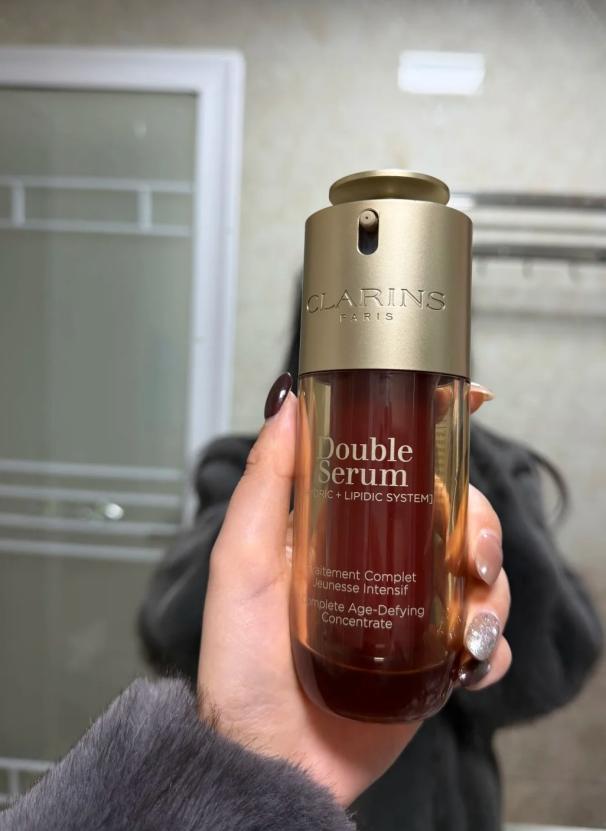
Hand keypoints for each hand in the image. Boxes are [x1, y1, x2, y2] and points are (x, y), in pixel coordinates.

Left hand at [198, 378, 510, 806]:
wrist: (266, 756)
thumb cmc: (241, 662)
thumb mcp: (242, 562)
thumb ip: (263, 484)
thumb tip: (288, 404)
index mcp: (341, 527)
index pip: (400, 467)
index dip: (440, 439)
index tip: (469, 413)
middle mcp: (381, 560)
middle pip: (457, 516)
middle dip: (481, 525)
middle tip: (472, 555)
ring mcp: (409, 610)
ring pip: (481, 574)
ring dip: (494, 589)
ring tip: (471, 620)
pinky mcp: (429, 661)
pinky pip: (483, 642)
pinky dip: (489, 647)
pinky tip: (468, 660)